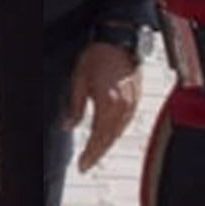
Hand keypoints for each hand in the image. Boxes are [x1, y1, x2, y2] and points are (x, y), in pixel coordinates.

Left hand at [64, 41, 142, 172]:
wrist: (121, 40)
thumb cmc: (99, 55)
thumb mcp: (79, 79)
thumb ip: (74, 106)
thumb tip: (67, 125)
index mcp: (108, 102)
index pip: (98, 136)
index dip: (90, 154)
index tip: (82, 165)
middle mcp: (123, 106)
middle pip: (110, 138)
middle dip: (97, 154)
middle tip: (86, 165)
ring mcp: (133, 103)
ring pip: (119, 132)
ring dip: (106, 145)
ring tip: (95, 154)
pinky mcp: (137, 99)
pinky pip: (126, 123)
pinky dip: (116, 133)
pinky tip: (109, 136)